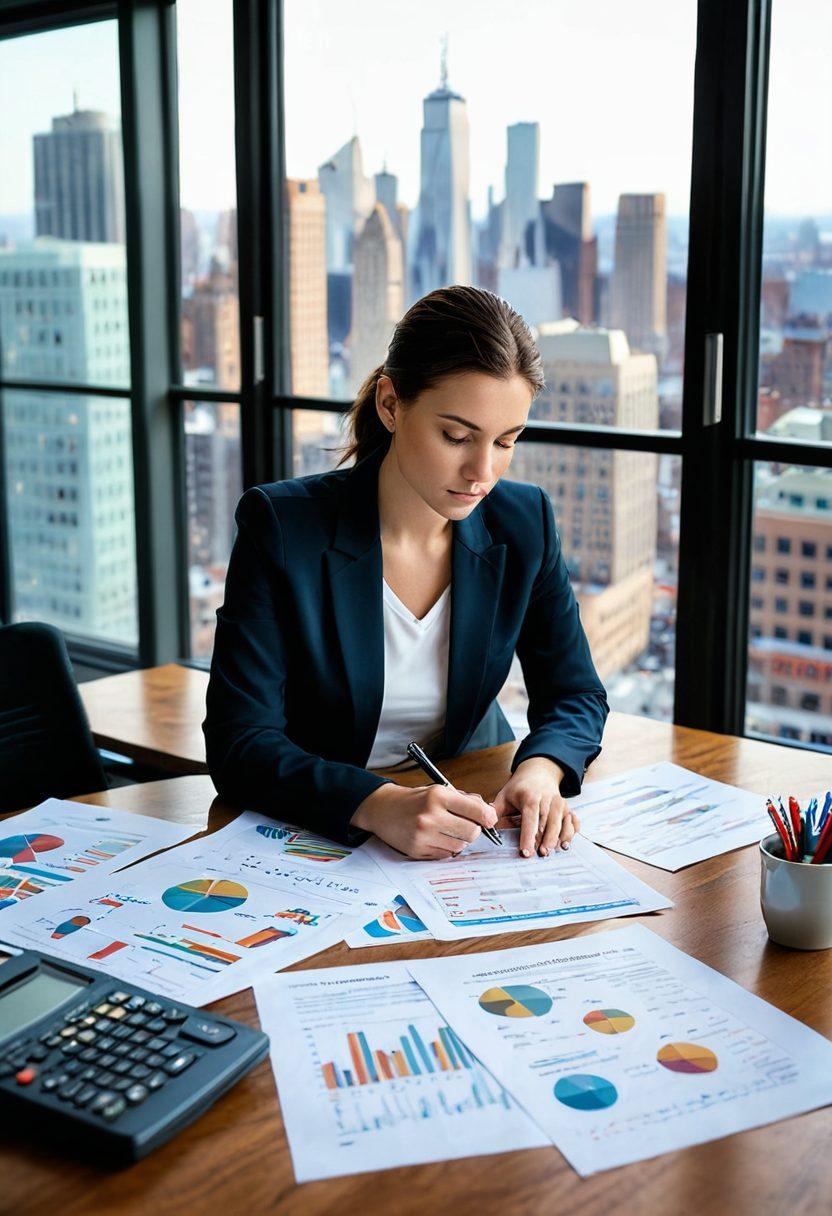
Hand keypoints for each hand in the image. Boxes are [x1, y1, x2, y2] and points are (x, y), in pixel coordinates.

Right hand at [350, 782, 497, 859]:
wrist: (383, 809)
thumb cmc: (414, 800)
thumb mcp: (439, 790)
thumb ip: (465, 800)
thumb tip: (489, 814)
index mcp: (438, 796)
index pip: (476, 811)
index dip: (488, 817)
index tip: (489, 819)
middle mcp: (431, 815)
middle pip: (472, 833)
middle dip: (473, 830)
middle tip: (465, 825)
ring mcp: (423, 835)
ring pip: (460, 846)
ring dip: (459, 840)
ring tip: (446, 831)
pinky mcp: (418, 850)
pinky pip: (445, 855)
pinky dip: (446, 848)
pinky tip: (435, 838)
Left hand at [491, 757, 580, 857]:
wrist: (538, 773)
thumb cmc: (519, 789)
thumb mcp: (504, 796)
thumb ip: (495, 811)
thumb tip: (485, 826)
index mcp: (529, 796)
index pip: (530, 817)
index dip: (528, 835)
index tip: (525, 851)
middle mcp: (547, 798)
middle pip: (548, 821)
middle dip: (545, 839)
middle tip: (541, 854)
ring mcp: (560, 803)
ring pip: (562, 821)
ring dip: (559, 837)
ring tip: (554, 851)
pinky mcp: (568, 808)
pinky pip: (573, 820)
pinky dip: (572, 831)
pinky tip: (566, 842)